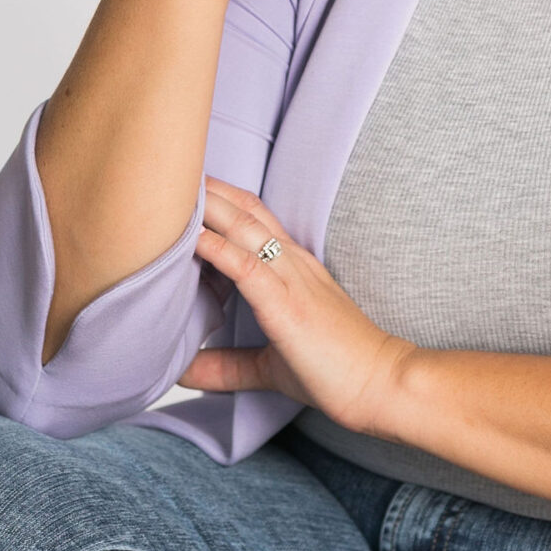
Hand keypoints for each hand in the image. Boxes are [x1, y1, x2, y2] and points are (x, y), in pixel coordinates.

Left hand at [178, 180, 412, 432]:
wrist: (380, 382)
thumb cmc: (334, 369)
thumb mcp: (270, 365)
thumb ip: (227, 365)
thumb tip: (184, 373)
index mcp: (292, 266)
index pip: (254, 218)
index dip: (222, 198)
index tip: (187, 186)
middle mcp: (291, 262)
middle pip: (245, 210)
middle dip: (209, 188)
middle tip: (171, 167)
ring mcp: (290, 279)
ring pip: (244, 229)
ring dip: (208, 207)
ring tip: (173, 187)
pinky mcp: (286, 304)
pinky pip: (247, 267)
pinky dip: (217, 249)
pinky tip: (193, 239)